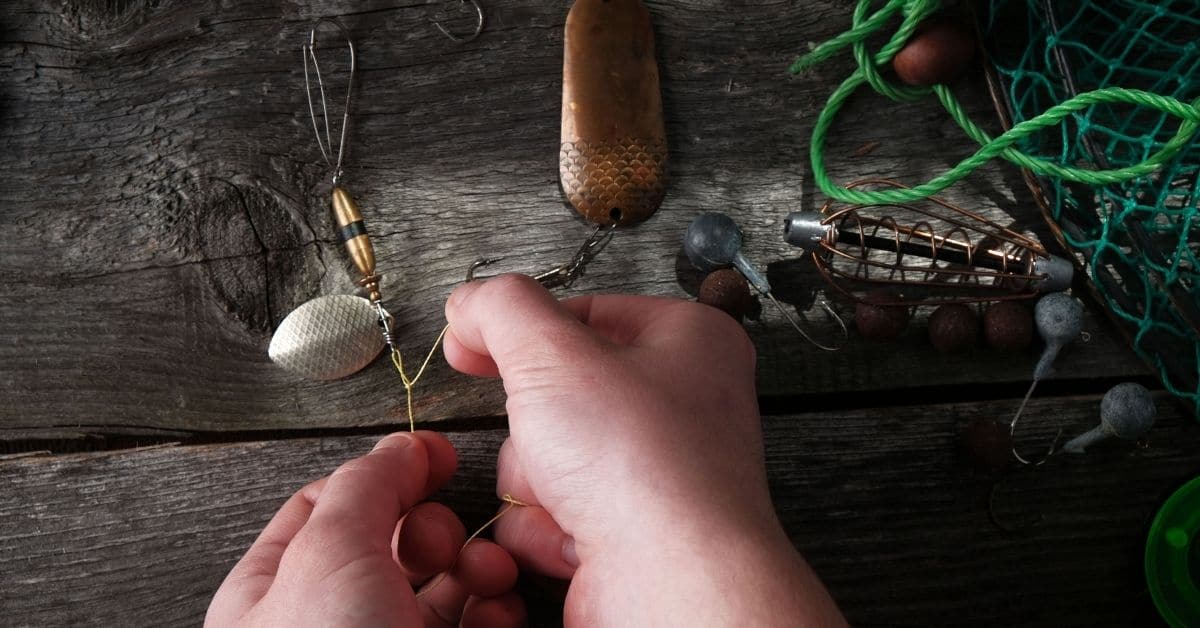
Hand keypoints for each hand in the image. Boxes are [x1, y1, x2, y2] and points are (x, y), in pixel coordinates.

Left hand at [206, 431, 525, 627]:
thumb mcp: (328, 558)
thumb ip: (365, 486)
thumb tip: (400, 446)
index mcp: (275, 593)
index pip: (328, 507)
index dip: (384, 473)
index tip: (433, 456)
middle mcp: (332, 627)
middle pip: (395, 545)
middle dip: (437, 530)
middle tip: (447, 540)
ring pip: (442, 590)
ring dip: (475, 571)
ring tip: (489, 578)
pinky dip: (496, 615)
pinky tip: (501, 614)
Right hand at [444, 275, 845, 626]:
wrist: (669, 584)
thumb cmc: (641, 467)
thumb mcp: (553, 354)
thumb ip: (501, 308)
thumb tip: (472, 302)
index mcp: (687, 341)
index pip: (583, 314)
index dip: (520, 329)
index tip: (470, 340)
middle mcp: (682, 405)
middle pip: (556, 393)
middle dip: (532, 426)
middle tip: (548, 434)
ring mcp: (657, 473)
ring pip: (545, 457)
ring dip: (533, 481)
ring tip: (568, 495)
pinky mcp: (631, 531)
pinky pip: (554, 514)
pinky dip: (546, 528)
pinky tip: (575, 536)